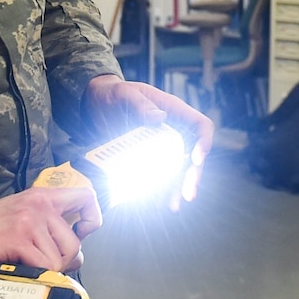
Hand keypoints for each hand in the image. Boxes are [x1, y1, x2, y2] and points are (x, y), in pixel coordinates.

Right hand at [0, 184, 101, 277]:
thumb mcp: (20, 219)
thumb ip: (48, 230)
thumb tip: (78, 256)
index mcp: (41, 196)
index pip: (85, 196)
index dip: (92, 217)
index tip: (82, 232)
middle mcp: (39, 205)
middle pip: (74, 242)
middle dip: (64, 262)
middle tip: (43, 265)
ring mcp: (29, 221)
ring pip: (61, 258)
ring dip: (48, 271)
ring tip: (27, 267)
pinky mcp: (19, 239)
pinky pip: (45, 266)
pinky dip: (37, 276)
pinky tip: (20, 271)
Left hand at [84, 75, 213, 203]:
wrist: (93, 104)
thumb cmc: (111, 93)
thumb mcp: (123, 93)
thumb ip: (140, 103)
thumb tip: (160, 118)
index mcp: (174, 110)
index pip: (200, 125)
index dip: (204, 142)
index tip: (196, 160)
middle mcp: (172, 129)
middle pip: (192, 154)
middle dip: (192, 175)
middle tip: (187, 194)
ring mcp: (161, 145)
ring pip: (177, 169)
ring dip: (177, 188)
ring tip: (173, 206)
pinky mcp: (147, 157)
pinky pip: (159, 174)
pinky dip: (159, 190)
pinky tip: (155, 203)